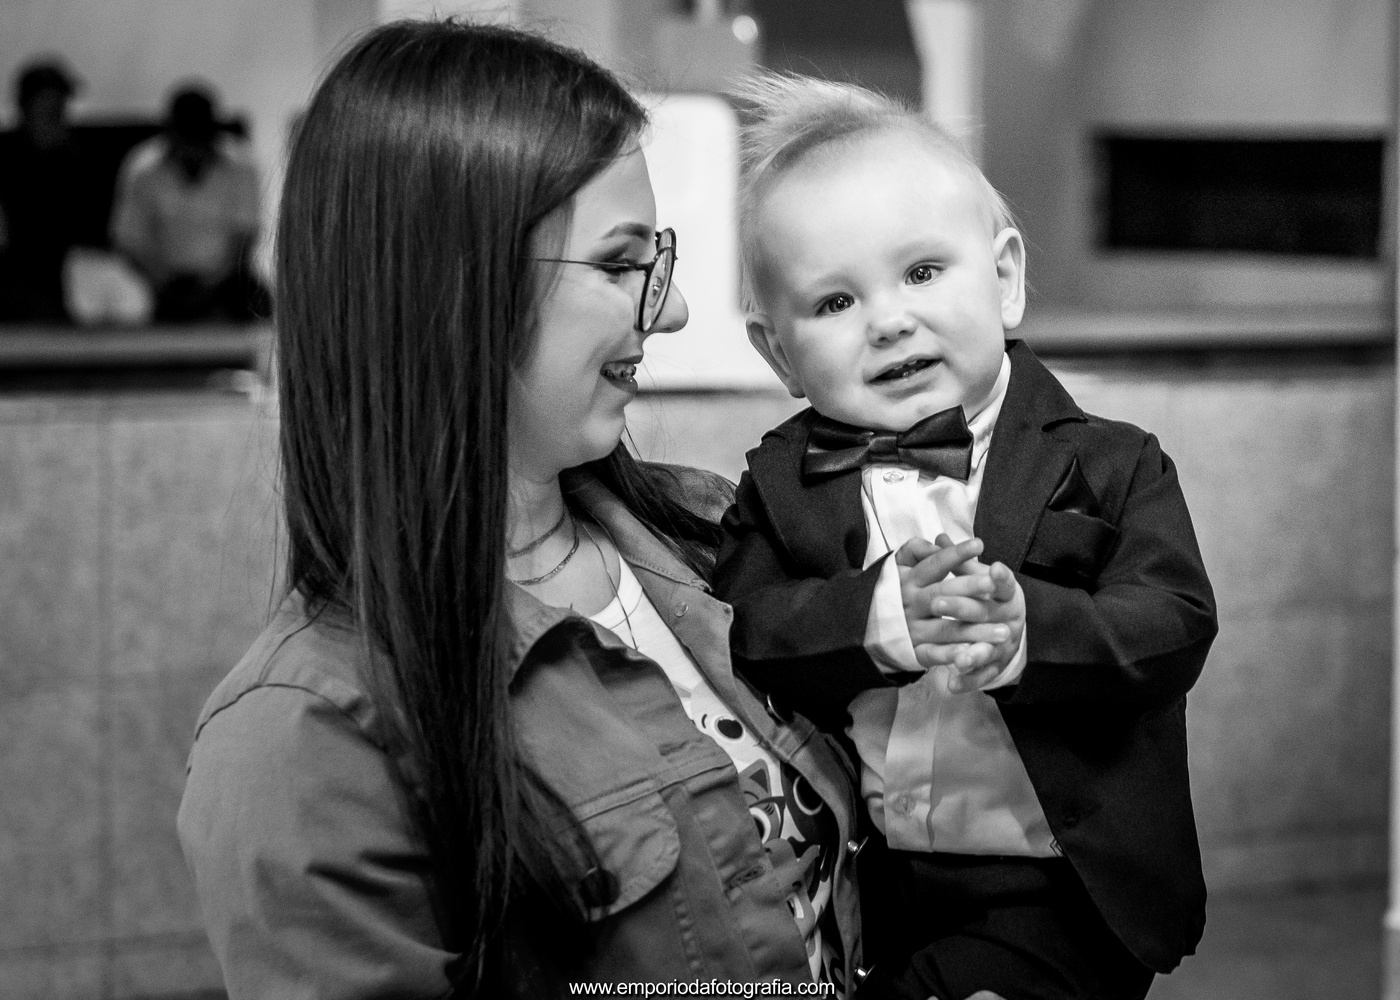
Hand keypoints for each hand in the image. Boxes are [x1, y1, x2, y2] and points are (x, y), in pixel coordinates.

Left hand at [908, 534, 1025, 692]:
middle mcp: (1008, 621)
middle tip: (937, 602)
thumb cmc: (991, 598)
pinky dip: (967, 681)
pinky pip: (981, 676)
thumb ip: (961, 562)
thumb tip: (939, 537)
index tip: (993, 568)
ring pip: (987, 649)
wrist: (1013, 632)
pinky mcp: (996, 666)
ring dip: (971, 653)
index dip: (999, 578)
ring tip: (958, 658)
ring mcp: (1003, 645)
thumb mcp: (982, 579)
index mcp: (1007, 596)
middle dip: (962, 608)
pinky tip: (952, 685)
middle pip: (986, 615)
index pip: (1005, 585)